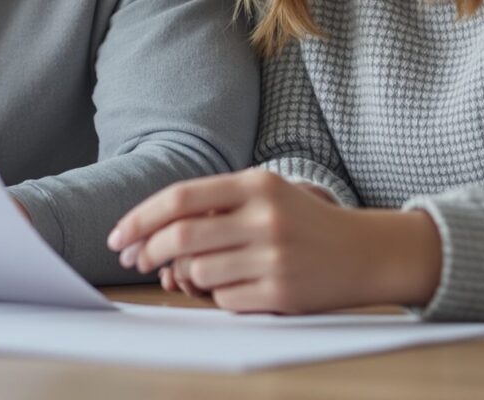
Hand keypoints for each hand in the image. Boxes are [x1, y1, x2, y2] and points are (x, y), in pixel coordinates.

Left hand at [105, 170, 442, 313]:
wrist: (365, 252)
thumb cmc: (303, 222)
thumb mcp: (265, 195)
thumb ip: (214, 206)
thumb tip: (152, 238)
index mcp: (256, 184)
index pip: (180, 198)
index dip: (140, 218)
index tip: (118, 236)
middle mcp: (265, 217)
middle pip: (180, 236)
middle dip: (147, 251)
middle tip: (135, 260)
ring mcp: (274, 256)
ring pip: (197, 271)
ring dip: (184, 276)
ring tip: (194, 273)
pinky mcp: (282, 291)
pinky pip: (224, 299)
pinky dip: (216, 296)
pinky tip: (235, 286)